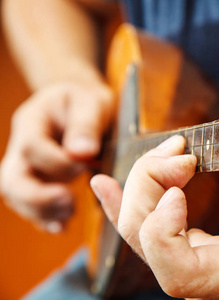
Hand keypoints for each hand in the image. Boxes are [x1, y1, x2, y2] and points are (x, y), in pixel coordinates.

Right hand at [0, 80, 113, 231]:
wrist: (80, 106)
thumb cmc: (86, 101)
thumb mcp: (91, 102)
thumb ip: (86, 125)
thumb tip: (82, 152)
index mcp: (32, 122)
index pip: (31, 147)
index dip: (56, 161)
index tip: (85, 164)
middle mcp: (22, 147)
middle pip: (12, 179)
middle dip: (37, 197)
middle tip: (69, 203)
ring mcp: (27, 168)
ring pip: (17, 197)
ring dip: (41, 212)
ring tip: (69, 216)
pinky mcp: (39, 182)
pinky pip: (32, 206)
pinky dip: (45, 219)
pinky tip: (62, 227)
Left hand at [91, 134, 218, 298]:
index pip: (176, 272)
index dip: (162, 228)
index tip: (180, 187)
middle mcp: (206, 276)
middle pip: (143, 239)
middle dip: (149, 183)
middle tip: (181, 150)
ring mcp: (194, 267)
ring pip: (138, 233)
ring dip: (141, 184)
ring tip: (167, 151)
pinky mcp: (193, 254)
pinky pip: (146, 234)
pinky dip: (121, 205)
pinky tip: (105, 186)